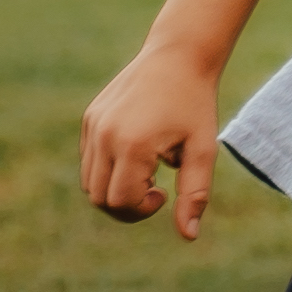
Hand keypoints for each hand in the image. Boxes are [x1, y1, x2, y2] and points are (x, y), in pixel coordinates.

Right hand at [80, 42, 219, 240]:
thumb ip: (195, 194)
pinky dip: (106, 168)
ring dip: (114, 188)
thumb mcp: (203, 149)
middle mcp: (105, 136)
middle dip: (125, 206)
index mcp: (133, 145)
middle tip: (154, 189)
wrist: (179, 55)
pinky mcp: (90, 117)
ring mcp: (94, 125)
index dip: (141, 210)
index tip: (163, 193)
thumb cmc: (196, 104)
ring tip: (146, 169)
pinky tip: (136, 151)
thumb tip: (189, 236)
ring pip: (89, 181)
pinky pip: (88, 159)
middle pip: (99, 198)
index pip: (120, 203)